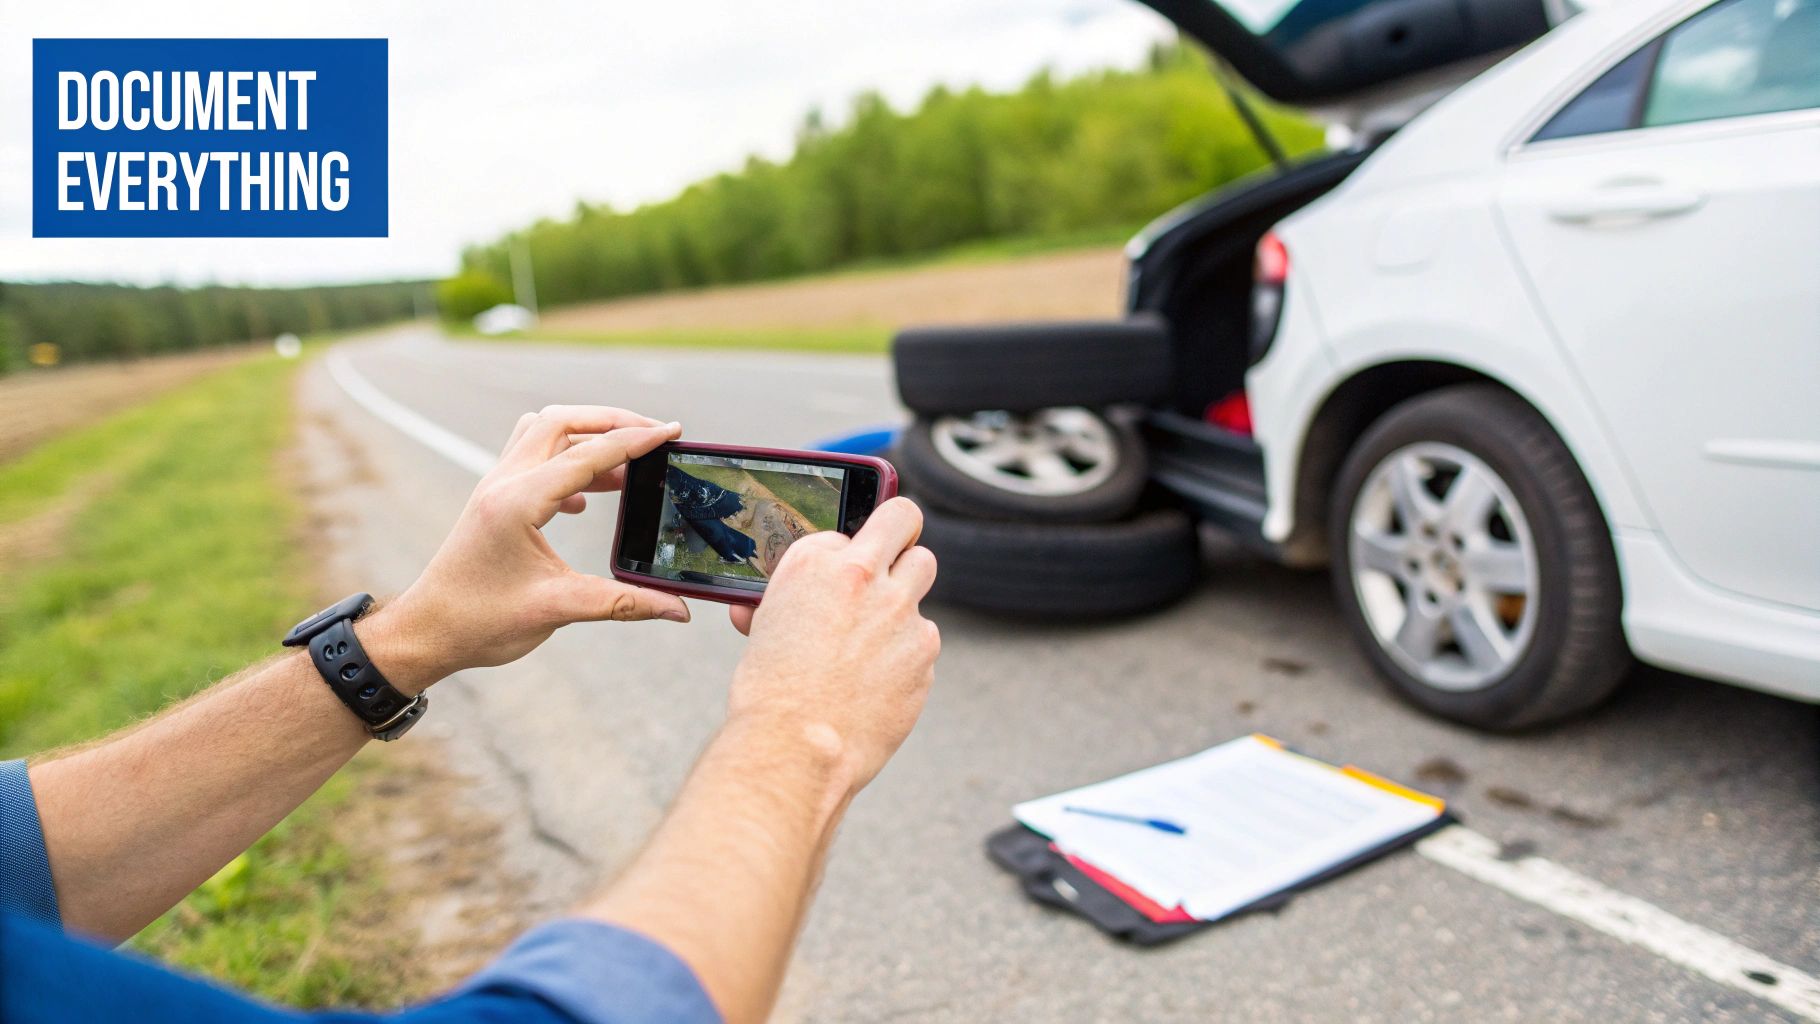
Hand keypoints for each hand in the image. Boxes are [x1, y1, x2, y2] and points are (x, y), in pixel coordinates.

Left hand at [365, 406, 688, 690]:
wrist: (426, 632)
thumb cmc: (480, 622)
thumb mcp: (558, 610)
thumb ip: (623, 603)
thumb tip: (679, 610)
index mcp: (518, 502)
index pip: (587, 455)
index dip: (635, 441)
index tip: (673, 432)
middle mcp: (503, 483)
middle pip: (561, 420)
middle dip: (611, 420)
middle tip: (653, 434)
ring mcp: (494, 487)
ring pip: (543, 432)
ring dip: (586, 435)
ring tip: (628, 462)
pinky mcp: (493, 500)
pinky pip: (533, 457)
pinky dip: (568, 461)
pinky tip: (589, 498)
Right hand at [725, 498, 939, 793]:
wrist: (798, 749)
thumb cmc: (770, 693)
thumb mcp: (766, 629)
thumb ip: (794, 600)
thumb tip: (802, 599)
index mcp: (813, 563)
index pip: (845, 530)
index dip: (844, 553)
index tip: (844, 571)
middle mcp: (862, 575)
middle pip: (904, 520)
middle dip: (899, 535)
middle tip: (892, 557)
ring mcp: (900, 610)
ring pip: (922, 572)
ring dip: (905, 591)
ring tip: (879, 629)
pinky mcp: (925, 649)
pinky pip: (923, 635)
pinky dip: (907, 651)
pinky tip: (880, 679)